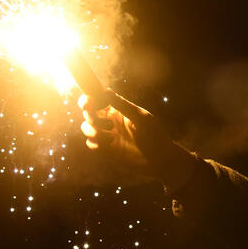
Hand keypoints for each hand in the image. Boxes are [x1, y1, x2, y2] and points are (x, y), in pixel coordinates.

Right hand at [79, 90, 194, 188]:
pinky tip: (110, 144)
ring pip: (87, 129)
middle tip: (97, 120)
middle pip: (88, 114)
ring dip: (91, 130)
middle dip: (88, 115)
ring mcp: (107, 136)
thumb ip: (122, 105)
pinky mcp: (107, 150)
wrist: (160, 158)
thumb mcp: (139, 116)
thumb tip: (105, 90)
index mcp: (117, 110)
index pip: (96, 101)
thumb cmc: (155, 134)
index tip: (88, 102)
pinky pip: (91, 144)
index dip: (87, 100)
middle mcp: (110, 121)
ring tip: (110, 136)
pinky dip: (95, 143)